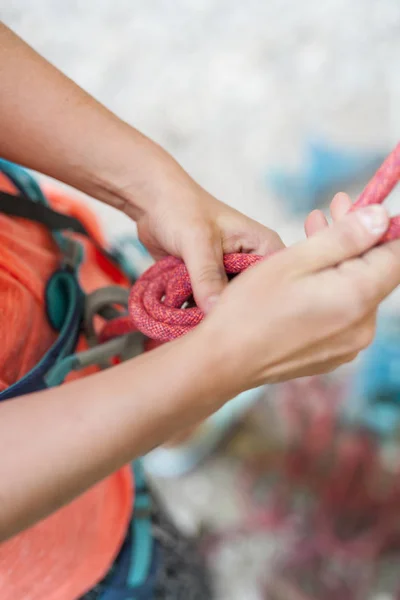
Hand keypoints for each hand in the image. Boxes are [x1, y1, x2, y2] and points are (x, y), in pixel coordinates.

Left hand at [129, 150, 283, 311]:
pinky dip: (195, 312)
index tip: (239, 323)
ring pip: (225, 304)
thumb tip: (214, 311)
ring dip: (208, 314)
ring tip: (195, 324)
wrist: (153, 201)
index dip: (260, 305)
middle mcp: (250, 263)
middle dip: (230, 312)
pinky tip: (183, 321)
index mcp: (263, 247)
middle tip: (213, 328)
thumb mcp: (198, 242)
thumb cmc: (182, 208)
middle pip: (249, 298)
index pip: (273, 283)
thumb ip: (207, 276)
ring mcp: (228, 274)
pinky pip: (207, 304)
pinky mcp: (208, 282)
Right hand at [198, 203, 399, 393]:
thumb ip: (343, 238)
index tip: (359, 205)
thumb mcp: (293, 261)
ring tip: (313, 235)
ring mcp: (349, 344)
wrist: (224, 361)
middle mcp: (363, 326)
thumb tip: (382, 218)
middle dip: (355, 238)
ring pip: (358, 291)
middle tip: (330, 209)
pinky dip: (332, 289)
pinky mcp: (334, 354)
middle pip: (375, 271)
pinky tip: (307, 276)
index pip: (395, 254)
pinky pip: (344, 313)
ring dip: (340, 262)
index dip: (382, 225)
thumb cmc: (250, 309)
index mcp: (357, 298)